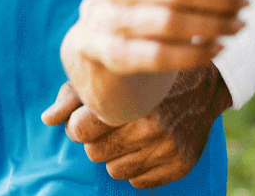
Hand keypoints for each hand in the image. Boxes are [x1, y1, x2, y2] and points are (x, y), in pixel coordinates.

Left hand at [42, 68, 231, 187]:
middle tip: (114, 122)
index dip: (81, 123)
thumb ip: (75, 94)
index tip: (91, 114)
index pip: (80, 130)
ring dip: (118, 154)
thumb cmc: (150, 75)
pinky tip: (148, 145)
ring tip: (131, 133)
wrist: (207, 81)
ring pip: (115, 171)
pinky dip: (139, 166)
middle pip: (95, 153)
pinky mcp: (182, 164)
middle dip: (98, 139)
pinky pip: (140, 181)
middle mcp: (152, 128)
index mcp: (131, 102)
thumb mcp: (113, 72)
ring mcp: (169, 149)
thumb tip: (47, 119)